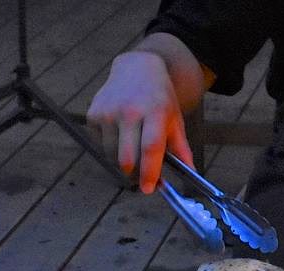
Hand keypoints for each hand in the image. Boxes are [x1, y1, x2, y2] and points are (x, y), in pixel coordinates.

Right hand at [86, 50, 193, 193]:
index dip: (150, 172)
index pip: (150, 147)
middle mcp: (129, 111)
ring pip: (112, 156)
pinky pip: (101, 145)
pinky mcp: (93, 114)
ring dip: (123, 164)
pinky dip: (111, 150)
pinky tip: (120, 137)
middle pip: (127, 158)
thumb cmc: (159, 98)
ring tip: (134, 154)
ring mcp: (108, 112)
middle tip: (143, 177)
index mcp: (154, 112)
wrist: (137, 68)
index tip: (149, 189)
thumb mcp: (175, 119)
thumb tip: (190, 173)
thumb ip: (181, 148)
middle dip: (135, 174)